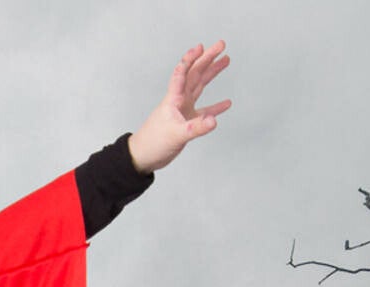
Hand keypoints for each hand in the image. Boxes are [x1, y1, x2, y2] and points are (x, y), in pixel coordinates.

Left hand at [127, 41, 231, 173]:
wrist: (143, 158)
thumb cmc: (153, 144)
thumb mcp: (176, 135)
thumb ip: (195, 128)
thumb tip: (213, 121)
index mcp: (173, 99)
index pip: (182, 73)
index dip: (190, 59)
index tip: (201, 47)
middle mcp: (179, 100)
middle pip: (195, 73)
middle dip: (208, 58)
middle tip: (221, 45)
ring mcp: (183, 110)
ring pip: (200, 86)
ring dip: (212, 73)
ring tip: (225, 60)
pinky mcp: (186, 122)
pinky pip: (204, 111)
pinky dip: (215, 107)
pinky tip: (226, 104)